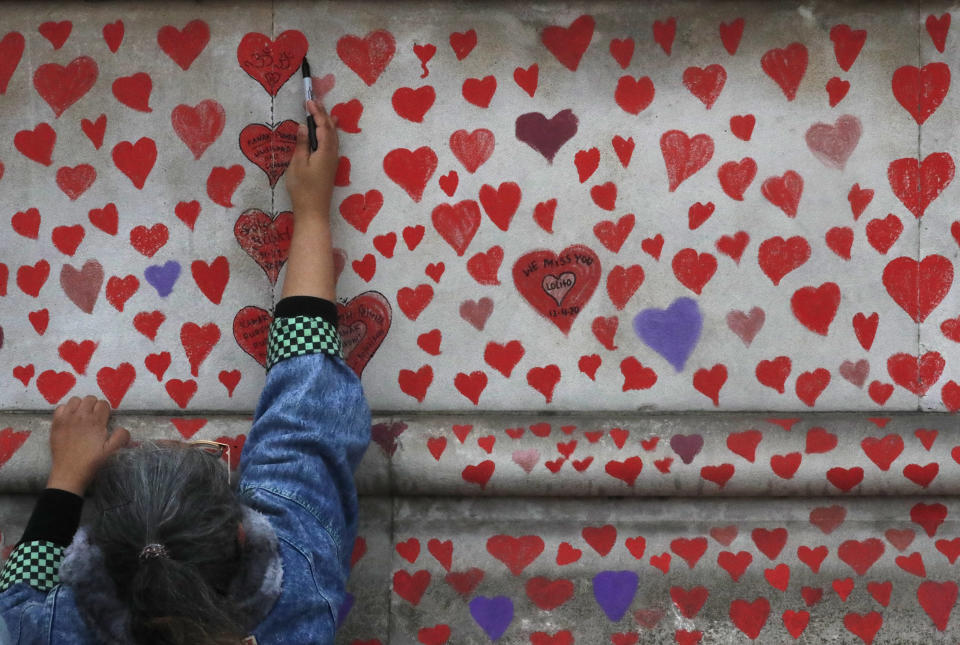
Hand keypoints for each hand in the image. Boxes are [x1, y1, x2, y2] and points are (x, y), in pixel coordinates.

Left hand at [46, 396, 129, 495]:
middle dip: (94, 406)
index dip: (105, 410)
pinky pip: (61, 407)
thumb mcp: (111, 451)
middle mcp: (81, 416)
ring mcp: (67, 419)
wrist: (69, 473)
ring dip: (80, 405)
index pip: (103, 404)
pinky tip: (69, 419)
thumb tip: (123, 428)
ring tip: (82, 416)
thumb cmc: (91, 462)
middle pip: (90, 399)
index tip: (104, 419)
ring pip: (75, 400)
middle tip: (94, 418)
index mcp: (96, 422)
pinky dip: (66, 410)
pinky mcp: (56, 424)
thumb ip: (121, 437)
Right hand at [284, 99, 338, 218]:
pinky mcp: (330, 167)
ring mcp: (333, 161)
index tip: (309, 101)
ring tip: (324, 112)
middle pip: (331, 129)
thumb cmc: (303, 188)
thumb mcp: (298, 164)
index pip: (323, 126)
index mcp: (325, 150)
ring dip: (328, 123)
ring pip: (334, 137)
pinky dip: (330, 134)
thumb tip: (303, 126)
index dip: (317, 112)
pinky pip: (333, 144)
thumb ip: (301, 144)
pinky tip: (327, 133)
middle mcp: (333, 154)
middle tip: (315, 102)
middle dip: (324, 114)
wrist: (313, 211)